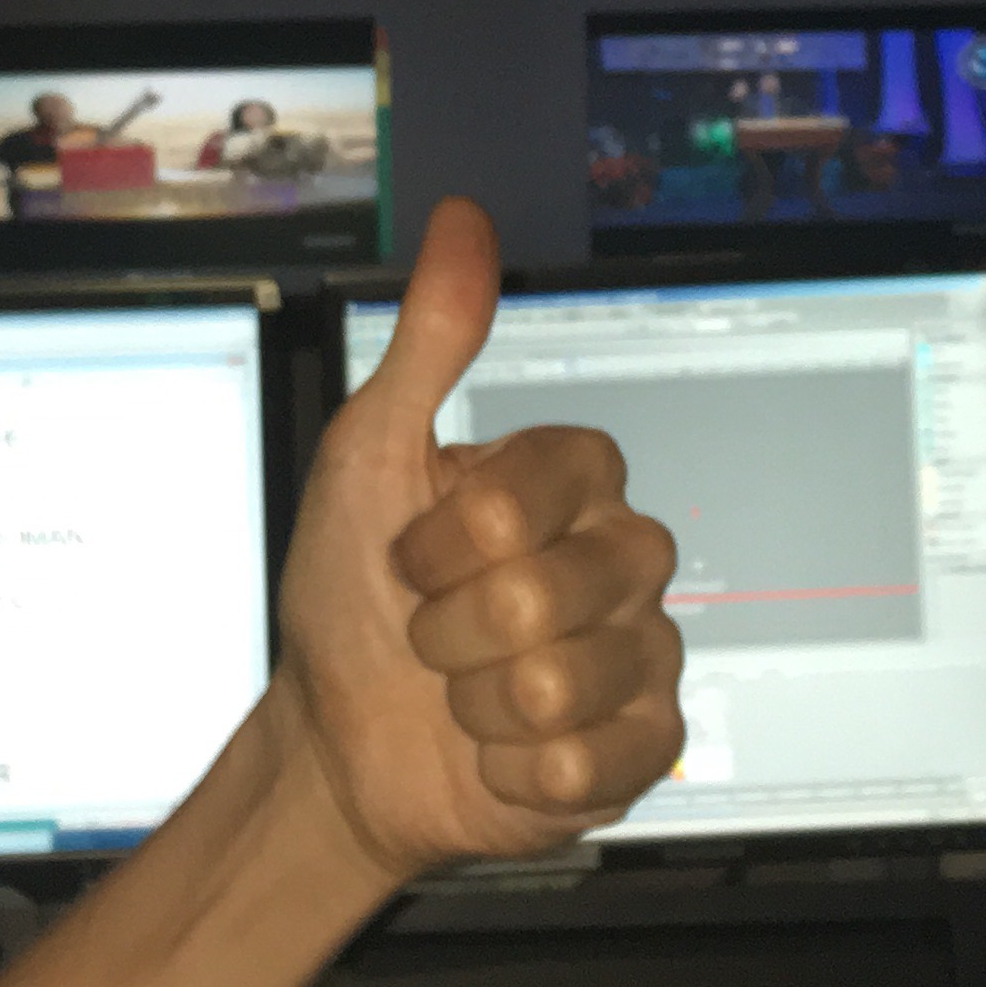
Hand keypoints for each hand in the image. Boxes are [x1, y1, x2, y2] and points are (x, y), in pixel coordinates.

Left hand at [270, 196, 684, 887]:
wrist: (342, 740)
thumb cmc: (355, 592)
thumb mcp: (371, 451)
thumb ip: (432, 334)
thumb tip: (463, 217)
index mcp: (571, 479)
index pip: (526, 496)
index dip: (444, 539)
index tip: (412, 552)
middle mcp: (622, 555)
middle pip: (541, 597)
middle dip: (449, 629)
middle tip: (434, 630)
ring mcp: (641, 653)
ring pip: (556, 687)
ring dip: (473, 704)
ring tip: (465, 691)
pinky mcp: (643, 746)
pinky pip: (582, 763)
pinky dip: (511, 769)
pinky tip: (502, 751)